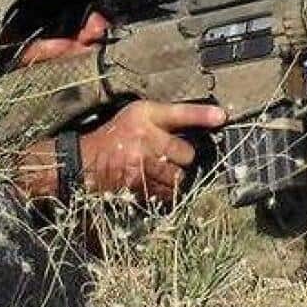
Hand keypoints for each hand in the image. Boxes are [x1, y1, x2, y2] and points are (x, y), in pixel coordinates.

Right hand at [80, 100, 227, 203]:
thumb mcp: (140, 114)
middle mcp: (144, 138)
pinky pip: (165, 193)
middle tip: (168, 155)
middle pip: (187, 154)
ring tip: (160, 169)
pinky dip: (164, 190)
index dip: (202, 115)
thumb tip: (213, 118)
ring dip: (175, 176)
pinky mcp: (137, 185)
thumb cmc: (118, 135)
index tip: (222, 116)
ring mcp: (141, 164)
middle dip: (183, 158)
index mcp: (145, 115)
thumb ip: (170, 116)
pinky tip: (153, 181)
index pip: (180, 113)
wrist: (84, 161)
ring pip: (178, 177)